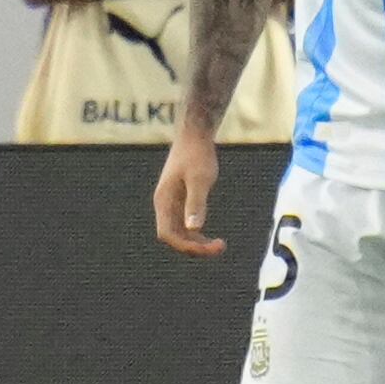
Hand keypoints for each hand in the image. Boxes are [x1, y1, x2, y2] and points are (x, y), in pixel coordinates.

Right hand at [154, 131, 225, 257]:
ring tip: (219, 245)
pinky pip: (184, 225)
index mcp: (164, 201)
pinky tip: (212, 237)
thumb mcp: (199, 179)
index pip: (167, 234)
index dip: (186, 246)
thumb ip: (196, 203)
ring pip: (179, 233)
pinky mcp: (180, 201)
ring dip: (197, 243)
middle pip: (173, 237)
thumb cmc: (197, 155)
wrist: (194, 135)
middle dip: (194, 247)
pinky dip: (197, 234)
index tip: (209, 248)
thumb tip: (193, 229)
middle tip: (220, 248)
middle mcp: (164, 205)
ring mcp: (171, 204)